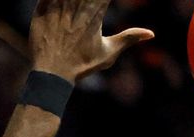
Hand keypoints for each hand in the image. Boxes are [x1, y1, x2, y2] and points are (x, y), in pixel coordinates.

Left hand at [29, 0, 153, 81]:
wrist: (53, 73)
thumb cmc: (82, 65)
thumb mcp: (109, 53)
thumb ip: (129, 38)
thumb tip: (151, 34)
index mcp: (95, 14)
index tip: (103, 2)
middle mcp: (78, 7)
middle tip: (90, 2)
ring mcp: (59, 6)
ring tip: (78, 4)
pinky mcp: (42, 7)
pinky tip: (62, 2)